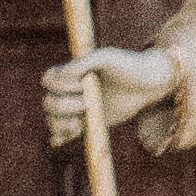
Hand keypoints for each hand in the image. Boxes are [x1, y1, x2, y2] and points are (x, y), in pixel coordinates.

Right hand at [45, 44, 176, 144]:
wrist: (146, 84)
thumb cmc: (126, 65)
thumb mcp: (106, 58)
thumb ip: (84, 62)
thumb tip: (64, 74)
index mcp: (70, 73)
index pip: (48, 81)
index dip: (59, 85)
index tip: (82, 84)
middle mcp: (69, 92)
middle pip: (49, 103)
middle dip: (64, 106)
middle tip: (89, 104)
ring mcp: (77, 110)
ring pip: (53, 121)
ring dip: (60, 125)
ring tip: (78, 125)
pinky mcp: (86, 124)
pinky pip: (65, 134)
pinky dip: (61, 137)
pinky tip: (67, 138)